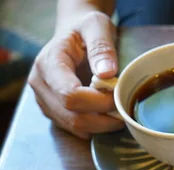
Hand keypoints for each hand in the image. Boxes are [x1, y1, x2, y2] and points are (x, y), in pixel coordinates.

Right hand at [28, 11, 123, 138]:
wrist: (74, 34)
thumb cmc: (85, 29)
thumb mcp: (96, 27)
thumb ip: (101, 47)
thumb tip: (107, 74)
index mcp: (48, 64)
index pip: (70, 96)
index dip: (99, 102)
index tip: (118, 94)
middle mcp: (41, 86)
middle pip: (73, 117)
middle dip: (104, 119)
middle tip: (124, 108)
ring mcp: (46, 101)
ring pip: (75, 127)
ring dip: (102, 125)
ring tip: (118, 110)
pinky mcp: (55, 112)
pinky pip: (77, 129)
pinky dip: (96, 126)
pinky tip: (108, 113)